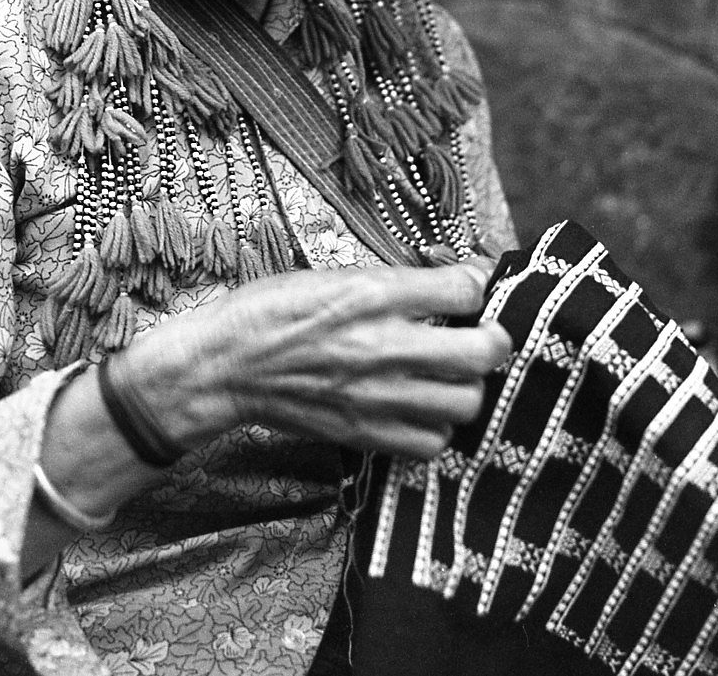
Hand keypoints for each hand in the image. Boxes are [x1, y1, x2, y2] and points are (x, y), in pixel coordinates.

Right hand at [117, 262, 512, 459]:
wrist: (225, 367)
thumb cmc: (271, 311)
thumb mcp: (331, 274)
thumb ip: (392, 282)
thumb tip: (449, 281)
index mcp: (372, 294)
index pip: (465, 288)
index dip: (476, 285)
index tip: (469, 289)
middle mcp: (382, 345)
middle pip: (482, 353)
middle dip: (492, 339)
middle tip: (482, 334)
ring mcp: (376, 396)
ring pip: (465, 402)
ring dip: (466, 386)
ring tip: (450, 373)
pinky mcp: (366, 433)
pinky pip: (432, 442)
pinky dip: (436, 426)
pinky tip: (421, 406)